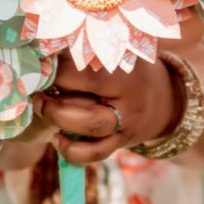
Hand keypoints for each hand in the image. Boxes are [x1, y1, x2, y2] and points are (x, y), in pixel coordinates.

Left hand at [36, 54, 183, 165]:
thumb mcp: (120, 52)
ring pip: (90, 129)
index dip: (59, 72)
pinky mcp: (121, 144)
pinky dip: (71, 151)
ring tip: (41, 107)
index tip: (41, 65)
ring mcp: (126, 125)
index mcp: (126, 74)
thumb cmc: (133, 69)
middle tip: (36, 90)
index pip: (88, 74)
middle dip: (55, 100)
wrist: (167, 99)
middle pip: (88, 104)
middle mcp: (128, 102)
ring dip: (59, 121)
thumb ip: (89, 51)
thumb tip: (48, 48)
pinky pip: (95, 154)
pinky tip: (56, 138)